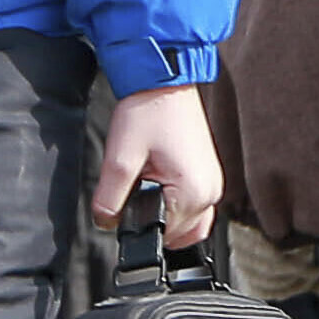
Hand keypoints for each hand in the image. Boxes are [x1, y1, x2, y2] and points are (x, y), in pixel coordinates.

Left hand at [94, 83, 224, 249]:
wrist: (165, 82)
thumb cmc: (148, 113)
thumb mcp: (119, 159)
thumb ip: (109, 199)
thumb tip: (105, 222)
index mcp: (193, 192)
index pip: (163, 236)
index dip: (137, 226)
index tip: (125, 204)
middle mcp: (210, 191)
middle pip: (178, 234)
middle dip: (152, 220)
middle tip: (136, 187)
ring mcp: (213, 182)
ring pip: (188, 222)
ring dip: (165, 214)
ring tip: (147, 183)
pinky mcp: (208, 174)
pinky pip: (195, 205)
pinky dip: (175, 203)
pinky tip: (158, 183)